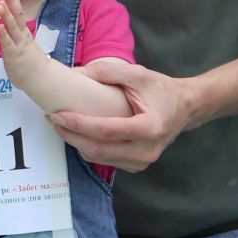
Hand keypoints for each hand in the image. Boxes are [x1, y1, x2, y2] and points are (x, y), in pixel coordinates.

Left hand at [0, 0, 47, 87]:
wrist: (41, 79)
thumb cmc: (32, 64)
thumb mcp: (26, 45)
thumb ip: (20, 35)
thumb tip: (15, 26)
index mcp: (24, 33)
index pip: (19, 13)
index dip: (13, 1)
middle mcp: (22, 36)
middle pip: (17, 15)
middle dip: (11, 1)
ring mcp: (19, 45)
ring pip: (13, 27)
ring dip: (6, 14)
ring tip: (0, 2)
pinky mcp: (14, 56)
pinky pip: (8, 43)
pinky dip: (4, 34)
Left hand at [50, 61, 194, 172]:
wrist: (185, 108)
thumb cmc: (162, 90)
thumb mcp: (138, 74)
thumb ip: (108, 72)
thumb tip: (75, 74)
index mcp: (149, 128)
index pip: (106, 131)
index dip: (79, 124)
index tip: (59, 114)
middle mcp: (146, 151)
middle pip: (98, 149)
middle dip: (70, 135)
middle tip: (52, 119)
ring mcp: (142, 162)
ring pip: (98, 157)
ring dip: (76, 142)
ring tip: (61, 124)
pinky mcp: (136, 166)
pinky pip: (105, 160)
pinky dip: (88, 147)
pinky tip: (79, 133)